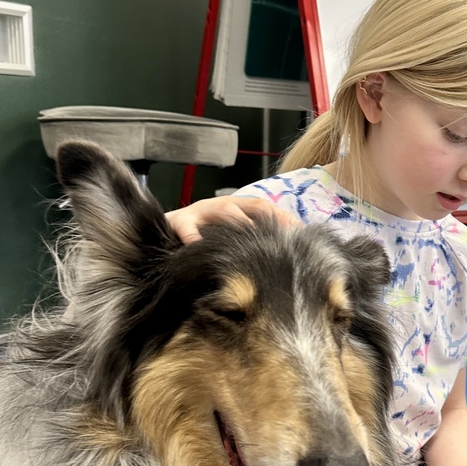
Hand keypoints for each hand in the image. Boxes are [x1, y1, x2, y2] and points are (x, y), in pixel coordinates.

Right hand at [166, 196, 298, 243]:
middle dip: (270, 224)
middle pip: (252, 208)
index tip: (302, 235)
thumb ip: (253, 244)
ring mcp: (202, 212)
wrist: (164, 240)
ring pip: (226, 212)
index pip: (267, 209)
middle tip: (284, 242)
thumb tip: (286, 259)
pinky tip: (202, 247)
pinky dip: (195, 236)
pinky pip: (188, 228)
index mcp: (239, 209)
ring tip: (254, 244)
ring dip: (242, 225)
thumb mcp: (231, 241)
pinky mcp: (180, 222)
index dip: (285, 220)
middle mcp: (224, 206)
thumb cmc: (204, 243)